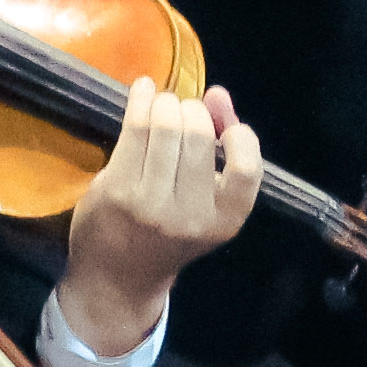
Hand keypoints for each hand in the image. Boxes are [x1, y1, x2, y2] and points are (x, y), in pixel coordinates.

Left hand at [58, 78, 259, 354]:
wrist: (118, 276)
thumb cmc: (167, 232)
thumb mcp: (207, 204)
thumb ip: (221, 150)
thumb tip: (219, 95)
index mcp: (224, 221)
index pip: (247, 166)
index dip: (239, 135)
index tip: (224, 126)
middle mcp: (191, 215)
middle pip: (201, 135)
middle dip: (193, 110)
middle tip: (182, 111)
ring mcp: (152, 203)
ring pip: (168, 126)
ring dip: (166, 103)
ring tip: (162, 104)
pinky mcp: (119, 189)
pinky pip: (135, 128)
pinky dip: (141, 100)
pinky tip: (142, 90)